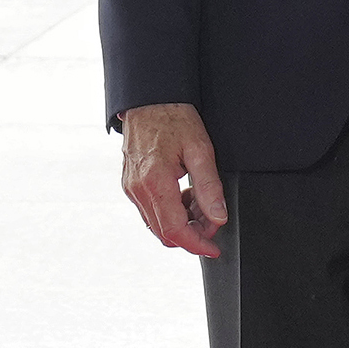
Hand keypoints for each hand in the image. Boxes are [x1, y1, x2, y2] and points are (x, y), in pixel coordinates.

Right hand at [119, 100, 226, 257]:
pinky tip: (185, 195)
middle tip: (213, 218)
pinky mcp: (130, 185)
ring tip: (201, 202)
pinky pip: (150, 211)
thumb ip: (209, 187)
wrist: (148, 99)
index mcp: (155, 182)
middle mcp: (137, 189)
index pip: (175, 230)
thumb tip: (218, 218)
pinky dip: (170, 212)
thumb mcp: (200, 149)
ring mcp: (131, 188)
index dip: (196, 244)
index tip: (214, 248)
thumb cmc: (174, 118)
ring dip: (182, 223)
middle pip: (165, 232)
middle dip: (192, 234)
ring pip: (157, 224)